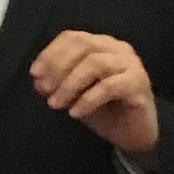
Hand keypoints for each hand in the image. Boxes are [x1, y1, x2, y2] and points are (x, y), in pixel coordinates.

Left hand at [30, 31, 159, 161]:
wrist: (135, 135)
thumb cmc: (105, 111)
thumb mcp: (74, 96)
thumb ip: (57, 84)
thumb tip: (37, 78)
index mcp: (102, 45)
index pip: (73, 37)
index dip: (51, 53)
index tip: (35, 73)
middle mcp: (118, 49)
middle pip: (84, 45)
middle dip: (58, 67)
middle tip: (44, 89)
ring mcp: (131, 64)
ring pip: (95, 63)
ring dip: (70, 84)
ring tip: (56, 104)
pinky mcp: (138, 84)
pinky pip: (109, 86)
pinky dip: (87, 99)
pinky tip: (75, 113)